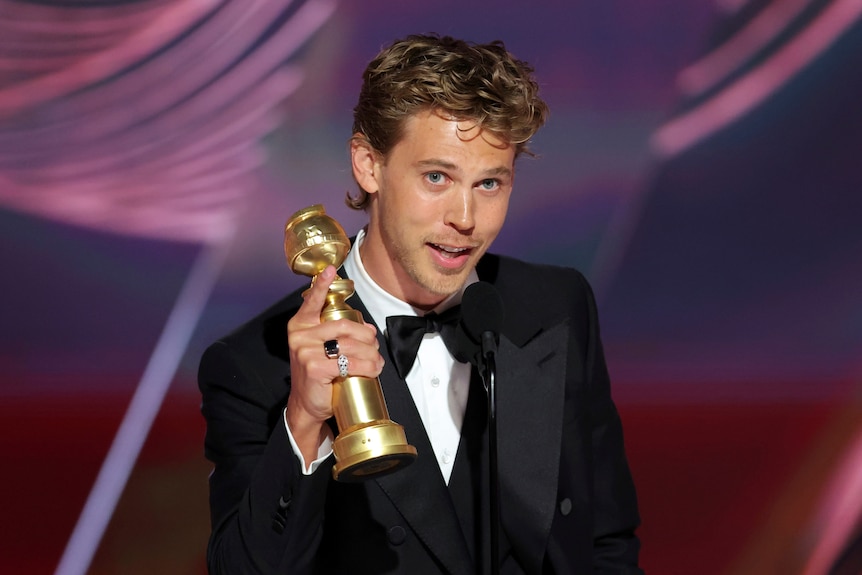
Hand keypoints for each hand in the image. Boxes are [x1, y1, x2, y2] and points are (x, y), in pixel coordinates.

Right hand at [285, 265, 383, 458]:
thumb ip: (334, 332)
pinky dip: (368, 367)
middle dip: (366, 336)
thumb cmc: (318, 373)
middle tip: (374, 345)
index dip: (322, 285)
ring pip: (351, 345)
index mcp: (300, 325)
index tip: (329, 270)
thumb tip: (366, 327)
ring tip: (377, 362)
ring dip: (371, 354)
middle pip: (344, 325)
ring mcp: (305, 351)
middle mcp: (300, 335)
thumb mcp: (320, 348)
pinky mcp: (314, 367)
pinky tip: (373, 370)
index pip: (312, 301)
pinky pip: (350, 363)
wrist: (307, 404)